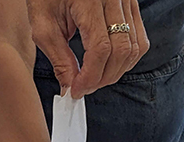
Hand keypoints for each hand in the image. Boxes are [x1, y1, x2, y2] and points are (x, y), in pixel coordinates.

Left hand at [27, 0, 149, 98]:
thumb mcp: (44, 25)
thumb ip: (59, 59)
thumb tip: (71, 88)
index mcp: (89, 0)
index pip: (101, 48)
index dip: (91, 76)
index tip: (77, 91)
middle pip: (121, 50)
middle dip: (103, 77)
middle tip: (85, 88)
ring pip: (134, 47)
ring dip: (116, 71)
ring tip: (95, 78)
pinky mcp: (131, 3)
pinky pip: (139, 38)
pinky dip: (126, 58)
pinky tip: (108, 65)